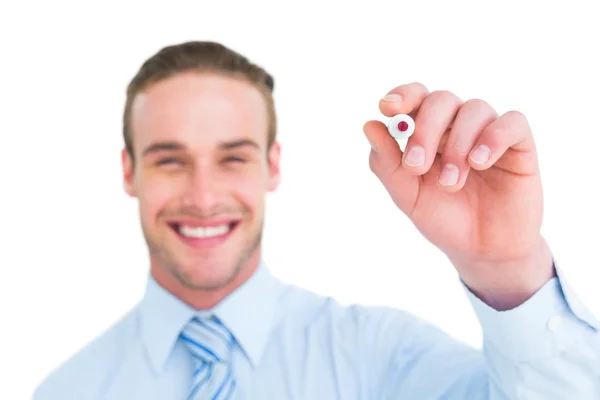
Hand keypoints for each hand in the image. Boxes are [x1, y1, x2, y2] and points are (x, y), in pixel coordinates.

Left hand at [363, 83, 553, 308]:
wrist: (481, 250)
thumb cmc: (442, 218)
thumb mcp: (407, 195)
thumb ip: (386, 163)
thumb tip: (369, 125)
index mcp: (428, 131)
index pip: (416, 96)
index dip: (403, 95)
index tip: (388, 108)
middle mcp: (458, 125)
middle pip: (442, 100)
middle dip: (425, 130)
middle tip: (416, 168)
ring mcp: (488, 132)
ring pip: (474, 109)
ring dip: (457, 145)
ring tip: (450, 183)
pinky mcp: (519, 145)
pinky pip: (512, 123)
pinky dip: (492, 138)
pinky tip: (479, 163)